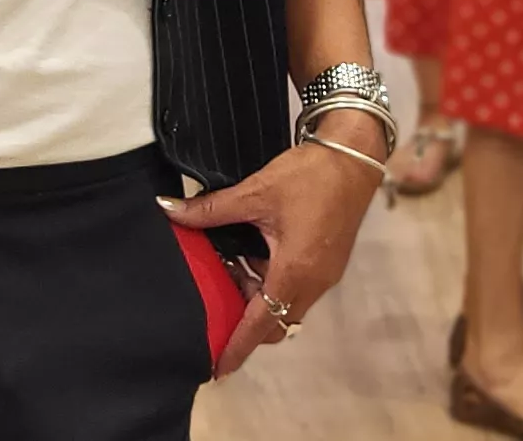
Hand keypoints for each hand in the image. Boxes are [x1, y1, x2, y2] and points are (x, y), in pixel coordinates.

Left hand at [162, 139, 380, 377]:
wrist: (354, 154)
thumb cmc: (309, 175)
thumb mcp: (255, 192)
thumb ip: (211, 208)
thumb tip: (168, 208)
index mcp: (294, 272)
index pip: (260, 324)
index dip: (237, 347)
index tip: (218, 369)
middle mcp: (313, 283)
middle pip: (275, 322)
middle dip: (245, 319)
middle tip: (216, 299)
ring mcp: (324, 274)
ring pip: (286, 304)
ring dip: (259, 295)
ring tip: (231, 265)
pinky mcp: (329, 262)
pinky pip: (297, 288)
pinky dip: (273, 281)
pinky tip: (254, 252)